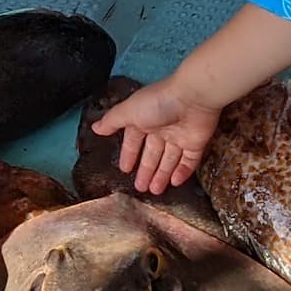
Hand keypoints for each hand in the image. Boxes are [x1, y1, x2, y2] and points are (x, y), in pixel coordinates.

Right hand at [90, 77, 220, 193]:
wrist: (193, 98)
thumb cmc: (158, 103)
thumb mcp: (128, 111)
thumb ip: (112, 121)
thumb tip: (94, 128)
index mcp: (144, 120)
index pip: (134, 141)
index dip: (129, 154)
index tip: (125, 169)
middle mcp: (161, 129)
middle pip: (152, 154)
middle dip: (145, 170)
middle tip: (139, 188)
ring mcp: (180, 136)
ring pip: (169, 160)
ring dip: (161, 175)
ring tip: (154, 191)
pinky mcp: (196, 143)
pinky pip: (189, 161)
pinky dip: (182, 172)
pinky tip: (174, 183)